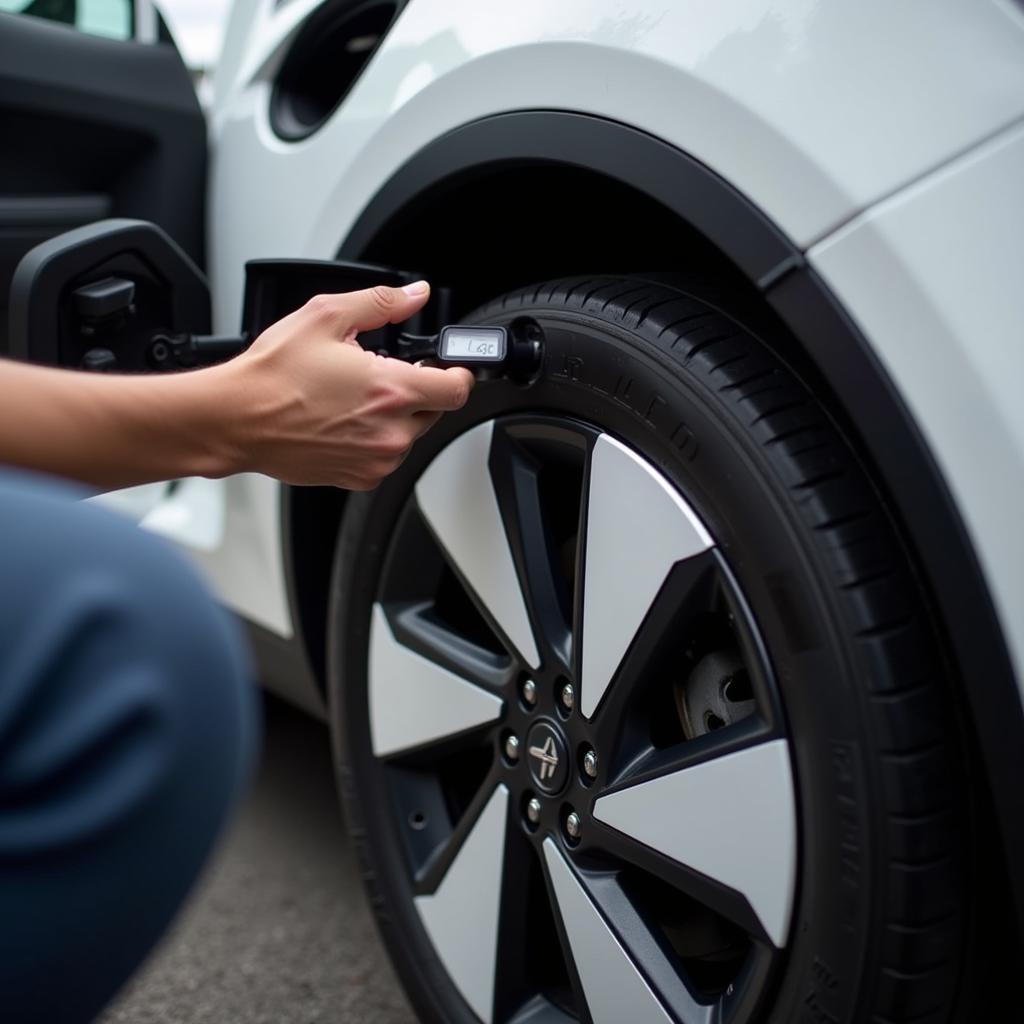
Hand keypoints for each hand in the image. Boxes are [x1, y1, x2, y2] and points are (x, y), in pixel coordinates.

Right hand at [222, 281, 473, 488]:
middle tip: (379, 374)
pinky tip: (344, 420)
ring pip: (410, 434)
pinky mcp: (361, 477)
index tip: (446, 366)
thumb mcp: (326, 316)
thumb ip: (381, 302)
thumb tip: (415, 296)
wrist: (237, 420)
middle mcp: (390, 432)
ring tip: (354, 398)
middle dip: (416, 390)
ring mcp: (377, 459)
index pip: (457, 389)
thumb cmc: (273, 375)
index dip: (456, 373)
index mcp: (391, 390)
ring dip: (395, 416)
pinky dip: (374, 439)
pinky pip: (386, 456)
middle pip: (435, 411)